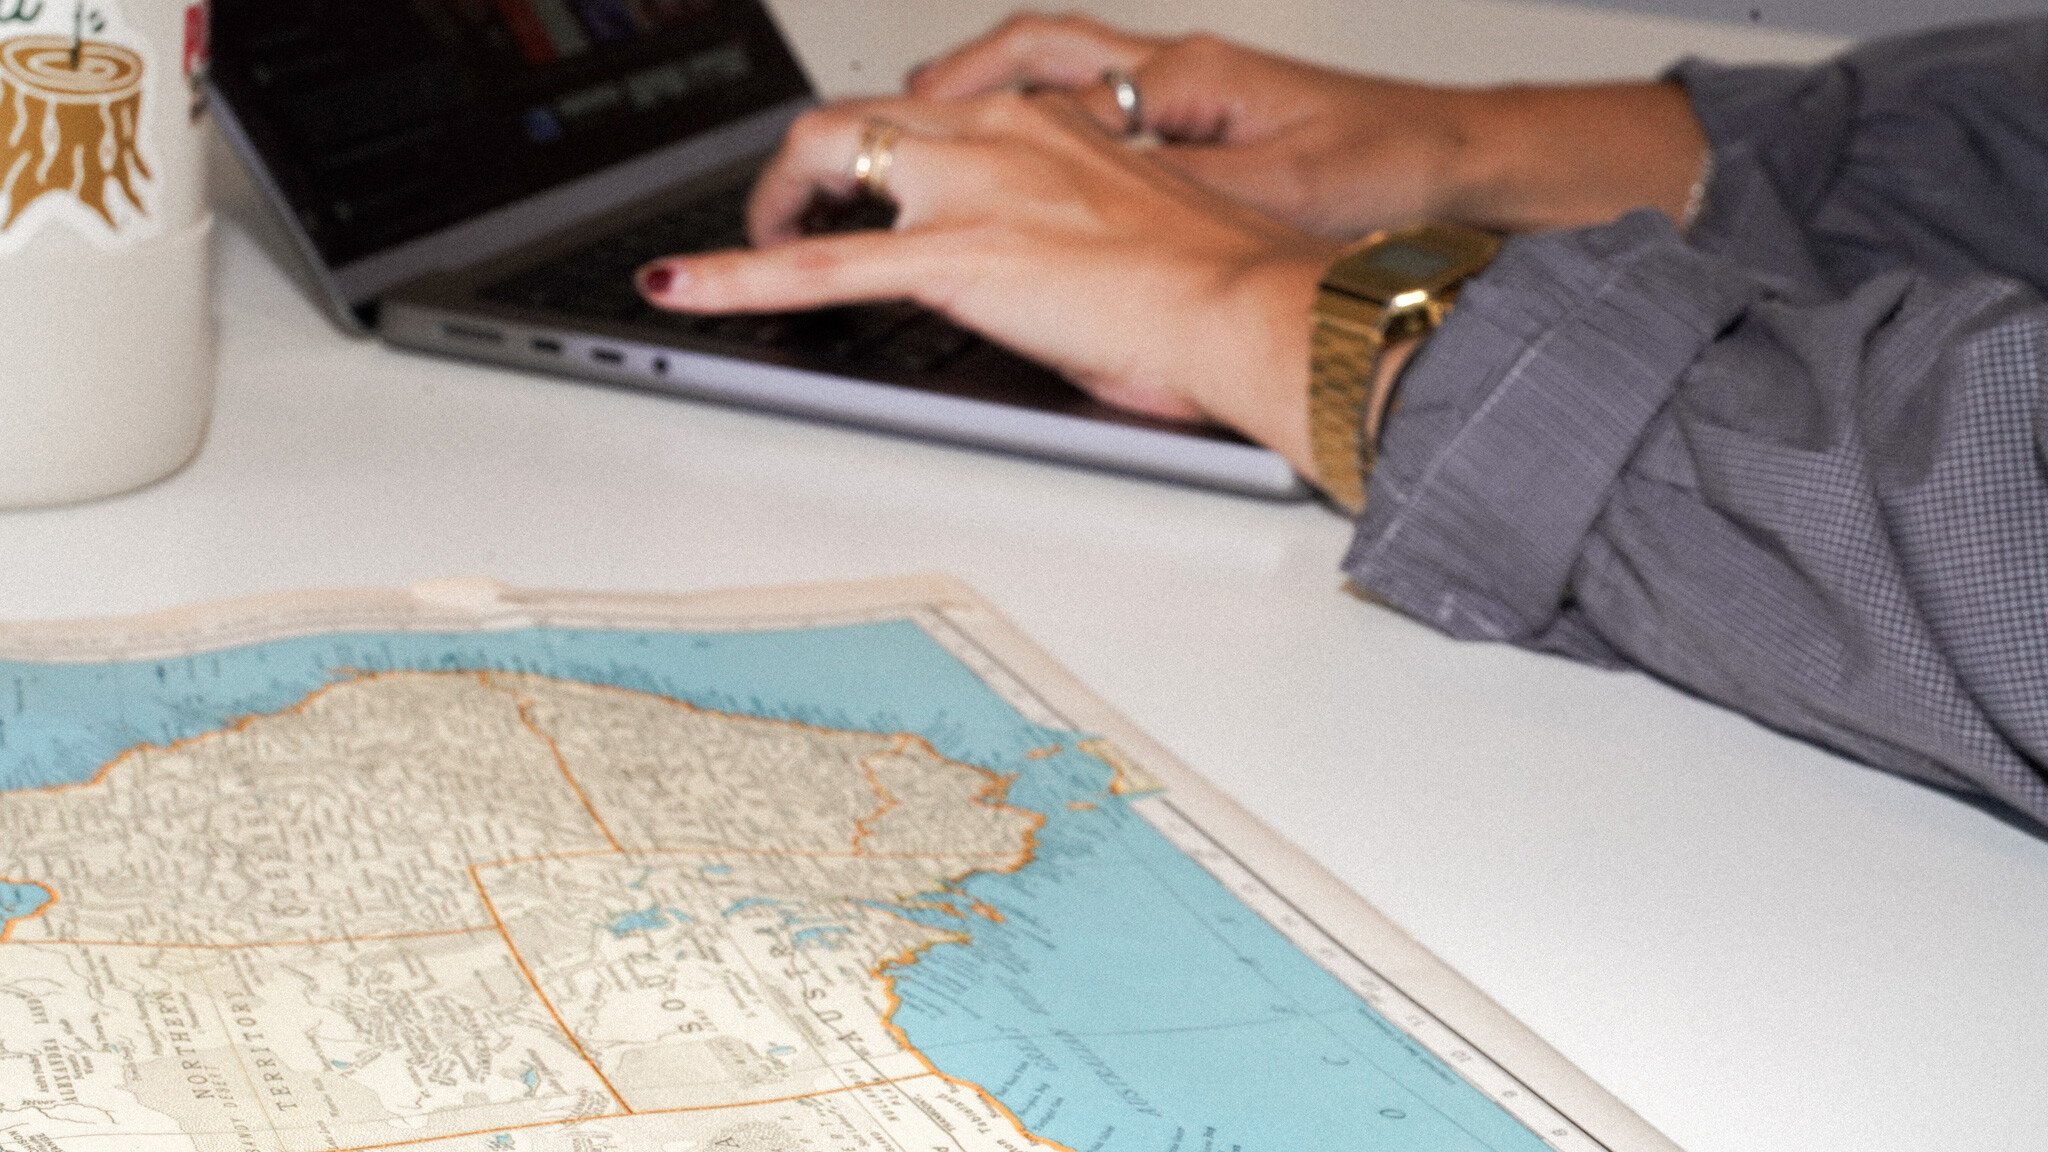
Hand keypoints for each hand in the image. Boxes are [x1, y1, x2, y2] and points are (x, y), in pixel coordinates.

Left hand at [637, 91, 1340, 474]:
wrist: (1251, 305)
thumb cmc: (1219, 288)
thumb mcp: (1136, 237)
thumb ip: (1076, 233)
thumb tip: (1056, 275)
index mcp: (1049, 124)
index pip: (932, 119)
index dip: (881, 155)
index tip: (869, 185)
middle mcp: (1001, 134)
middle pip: (860, 118)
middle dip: (807, 166)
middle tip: (790, 215)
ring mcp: (972, 187)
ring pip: (828, 157)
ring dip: (772, 205)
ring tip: (744, 255)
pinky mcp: (953, 254)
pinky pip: (817, 265)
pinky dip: (735, 276)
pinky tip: (684, 289)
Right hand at [909, 12, 1708, 235]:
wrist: (1459, 166)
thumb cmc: (1387, 171)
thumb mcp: (1280, 192)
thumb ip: (1187, 201)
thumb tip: (1108, 217)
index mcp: (1188, 80)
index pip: (1044, 69)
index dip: (960, 98)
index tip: (889, 135)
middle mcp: (1178, 76)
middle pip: (1031, 55)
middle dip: (946, 88)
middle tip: (874, 131)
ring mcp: (1186, 97)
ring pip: (1058, 80)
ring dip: (986, 105)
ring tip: (920, 149)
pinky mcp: (1203, 128)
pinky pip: (1096, 115)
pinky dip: (1040, 134)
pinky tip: (1017, 181)